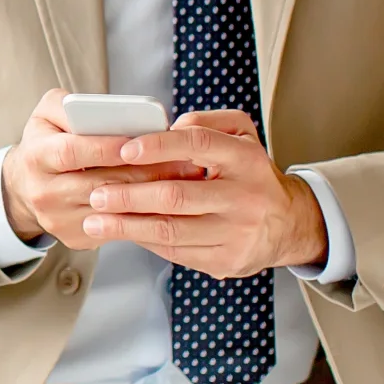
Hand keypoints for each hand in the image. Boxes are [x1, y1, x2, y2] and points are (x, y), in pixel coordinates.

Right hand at [2, 90, 206, 248]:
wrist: (27, 184)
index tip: (139, 142)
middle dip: (143, 173)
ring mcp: (60, 220)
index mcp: (35, 157)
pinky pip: (118, 228)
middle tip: (182, 162)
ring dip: (151, 197)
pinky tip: (168, 202)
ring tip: (183, 181)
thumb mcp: (47, 114)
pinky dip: (145, 216)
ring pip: (113, 210)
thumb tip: (105, 110)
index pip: (71, 152)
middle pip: (99, 185)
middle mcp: (43, 193)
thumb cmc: (47, 141)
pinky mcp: (77, 238)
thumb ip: (70, 104)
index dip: (105, 148)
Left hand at [76, 109, 328, 276]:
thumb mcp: (243, 137)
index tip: (123, 149)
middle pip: (175, 196)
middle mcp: (244, 197)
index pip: (198, 144)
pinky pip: (176, 251)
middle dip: (128, 195)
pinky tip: (123, 232)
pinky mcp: (225, 261)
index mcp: (245, 159)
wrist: (288, 224)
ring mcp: (235, 233)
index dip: (158, 146)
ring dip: (126, 225)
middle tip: (96, 193)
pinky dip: (145, 241)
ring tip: (95, 219)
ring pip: (170, 230)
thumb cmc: (251, 174)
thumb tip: (168, 127)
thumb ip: (208, 123)